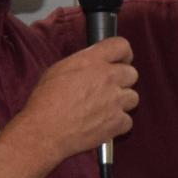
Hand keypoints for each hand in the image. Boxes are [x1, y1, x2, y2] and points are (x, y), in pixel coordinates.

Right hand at [15, 37, 136, 162]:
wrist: (44, 131)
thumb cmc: (45, 102)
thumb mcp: (59, 69)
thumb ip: (84, 63)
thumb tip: (94, 64)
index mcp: (92, 61)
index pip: (121, 46)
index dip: (123, 54)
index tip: (121, 61)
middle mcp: (108, 77)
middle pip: (132, 74)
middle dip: (122, 81)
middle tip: (107, 89)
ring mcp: (115, 100)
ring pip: (133, 98)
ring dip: (121, 102)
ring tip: (103, 108)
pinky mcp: (117, 122)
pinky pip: (128, 120)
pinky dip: (118, 124)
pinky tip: (102, 124)